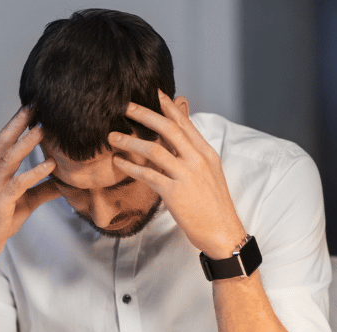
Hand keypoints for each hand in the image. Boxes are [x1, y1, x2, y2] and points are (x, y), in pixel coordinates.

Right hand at [0, 108, 60, 268]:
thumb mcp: (25, 203)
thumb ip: (43, 190)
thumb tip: (65, 182)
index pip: (5, 140)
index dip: (18, 122)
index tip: (33, 106)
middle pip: (4, 141)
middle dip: (20, 121)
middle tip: (36, 104)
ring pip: (10, 158)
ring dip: (28, 142)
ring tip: (45, 127)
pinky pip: (19, 183)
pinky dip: (35, 172)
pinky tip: (50, 165)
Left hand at [108, 90, 245, 258]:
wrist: (224, 232)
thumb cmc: (214, 206)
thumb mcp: (209, 174)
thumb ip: (193, 156)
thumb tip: (177, 143)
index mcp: (206, 153)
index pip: (185, 124)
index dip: (169, 107)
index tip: (155, 93)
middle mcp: (197, 160)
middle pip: (169, 129)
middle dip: (145, 115)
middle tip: (126, 106)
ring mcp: (186, 176)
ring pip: (155, 150)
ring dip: (131, 141)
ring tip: (112, 137)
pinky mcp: (175, 193)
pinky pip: (148, 175)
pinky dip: (131, 167)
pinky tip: (118, 162)